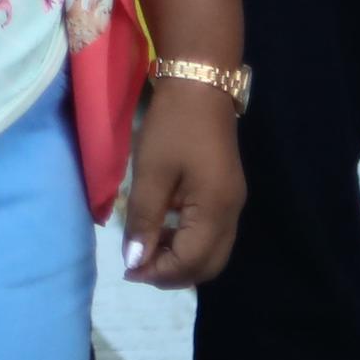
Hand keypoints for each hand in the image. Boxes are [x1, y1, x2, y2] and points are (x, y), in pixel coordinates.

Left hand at [118, 78, 246, 286]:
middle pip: (207, 265)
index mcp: (215, 212)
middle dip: (172, 273)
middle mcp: (231, 214)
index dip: (158, 273)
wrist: (200, 86)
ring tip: (145, 249)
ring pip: (212, 252)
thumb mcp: (151, 173)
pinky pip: (212, 234)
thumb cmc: (172, 127)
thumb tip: (135, 261)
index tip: (127, 270)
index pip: (190, 262)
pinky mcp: (226, 194)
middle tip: (136, 266)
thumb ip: (144, 220)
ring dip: (181, 259)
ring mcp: (232, 205)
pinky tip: (163, 230)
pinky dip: (188, 242)